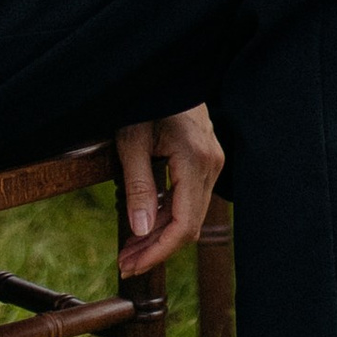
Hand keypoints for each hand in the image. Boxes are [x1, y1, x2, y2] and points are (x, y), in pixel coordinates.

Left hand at [118, 100, 225, 275]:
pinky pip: (189, 199)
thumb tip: (140, 231)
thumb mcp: (132, 141)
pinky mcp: (205, 161)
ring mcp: (212, 163)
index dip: (158, 251)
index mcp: (195, 161)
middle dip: (155, 248)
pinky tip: (143, 225)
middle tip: (124, 263)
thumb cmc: (145, 100)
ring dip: (159, 235)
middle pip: (188, 225)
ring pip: (189, 215)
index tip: (131, 266)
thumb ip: (138, 186)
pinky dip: (167, 215)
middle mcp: (211, 165)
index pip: (183, 224)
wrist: (165, 71)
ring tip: (128, 250)